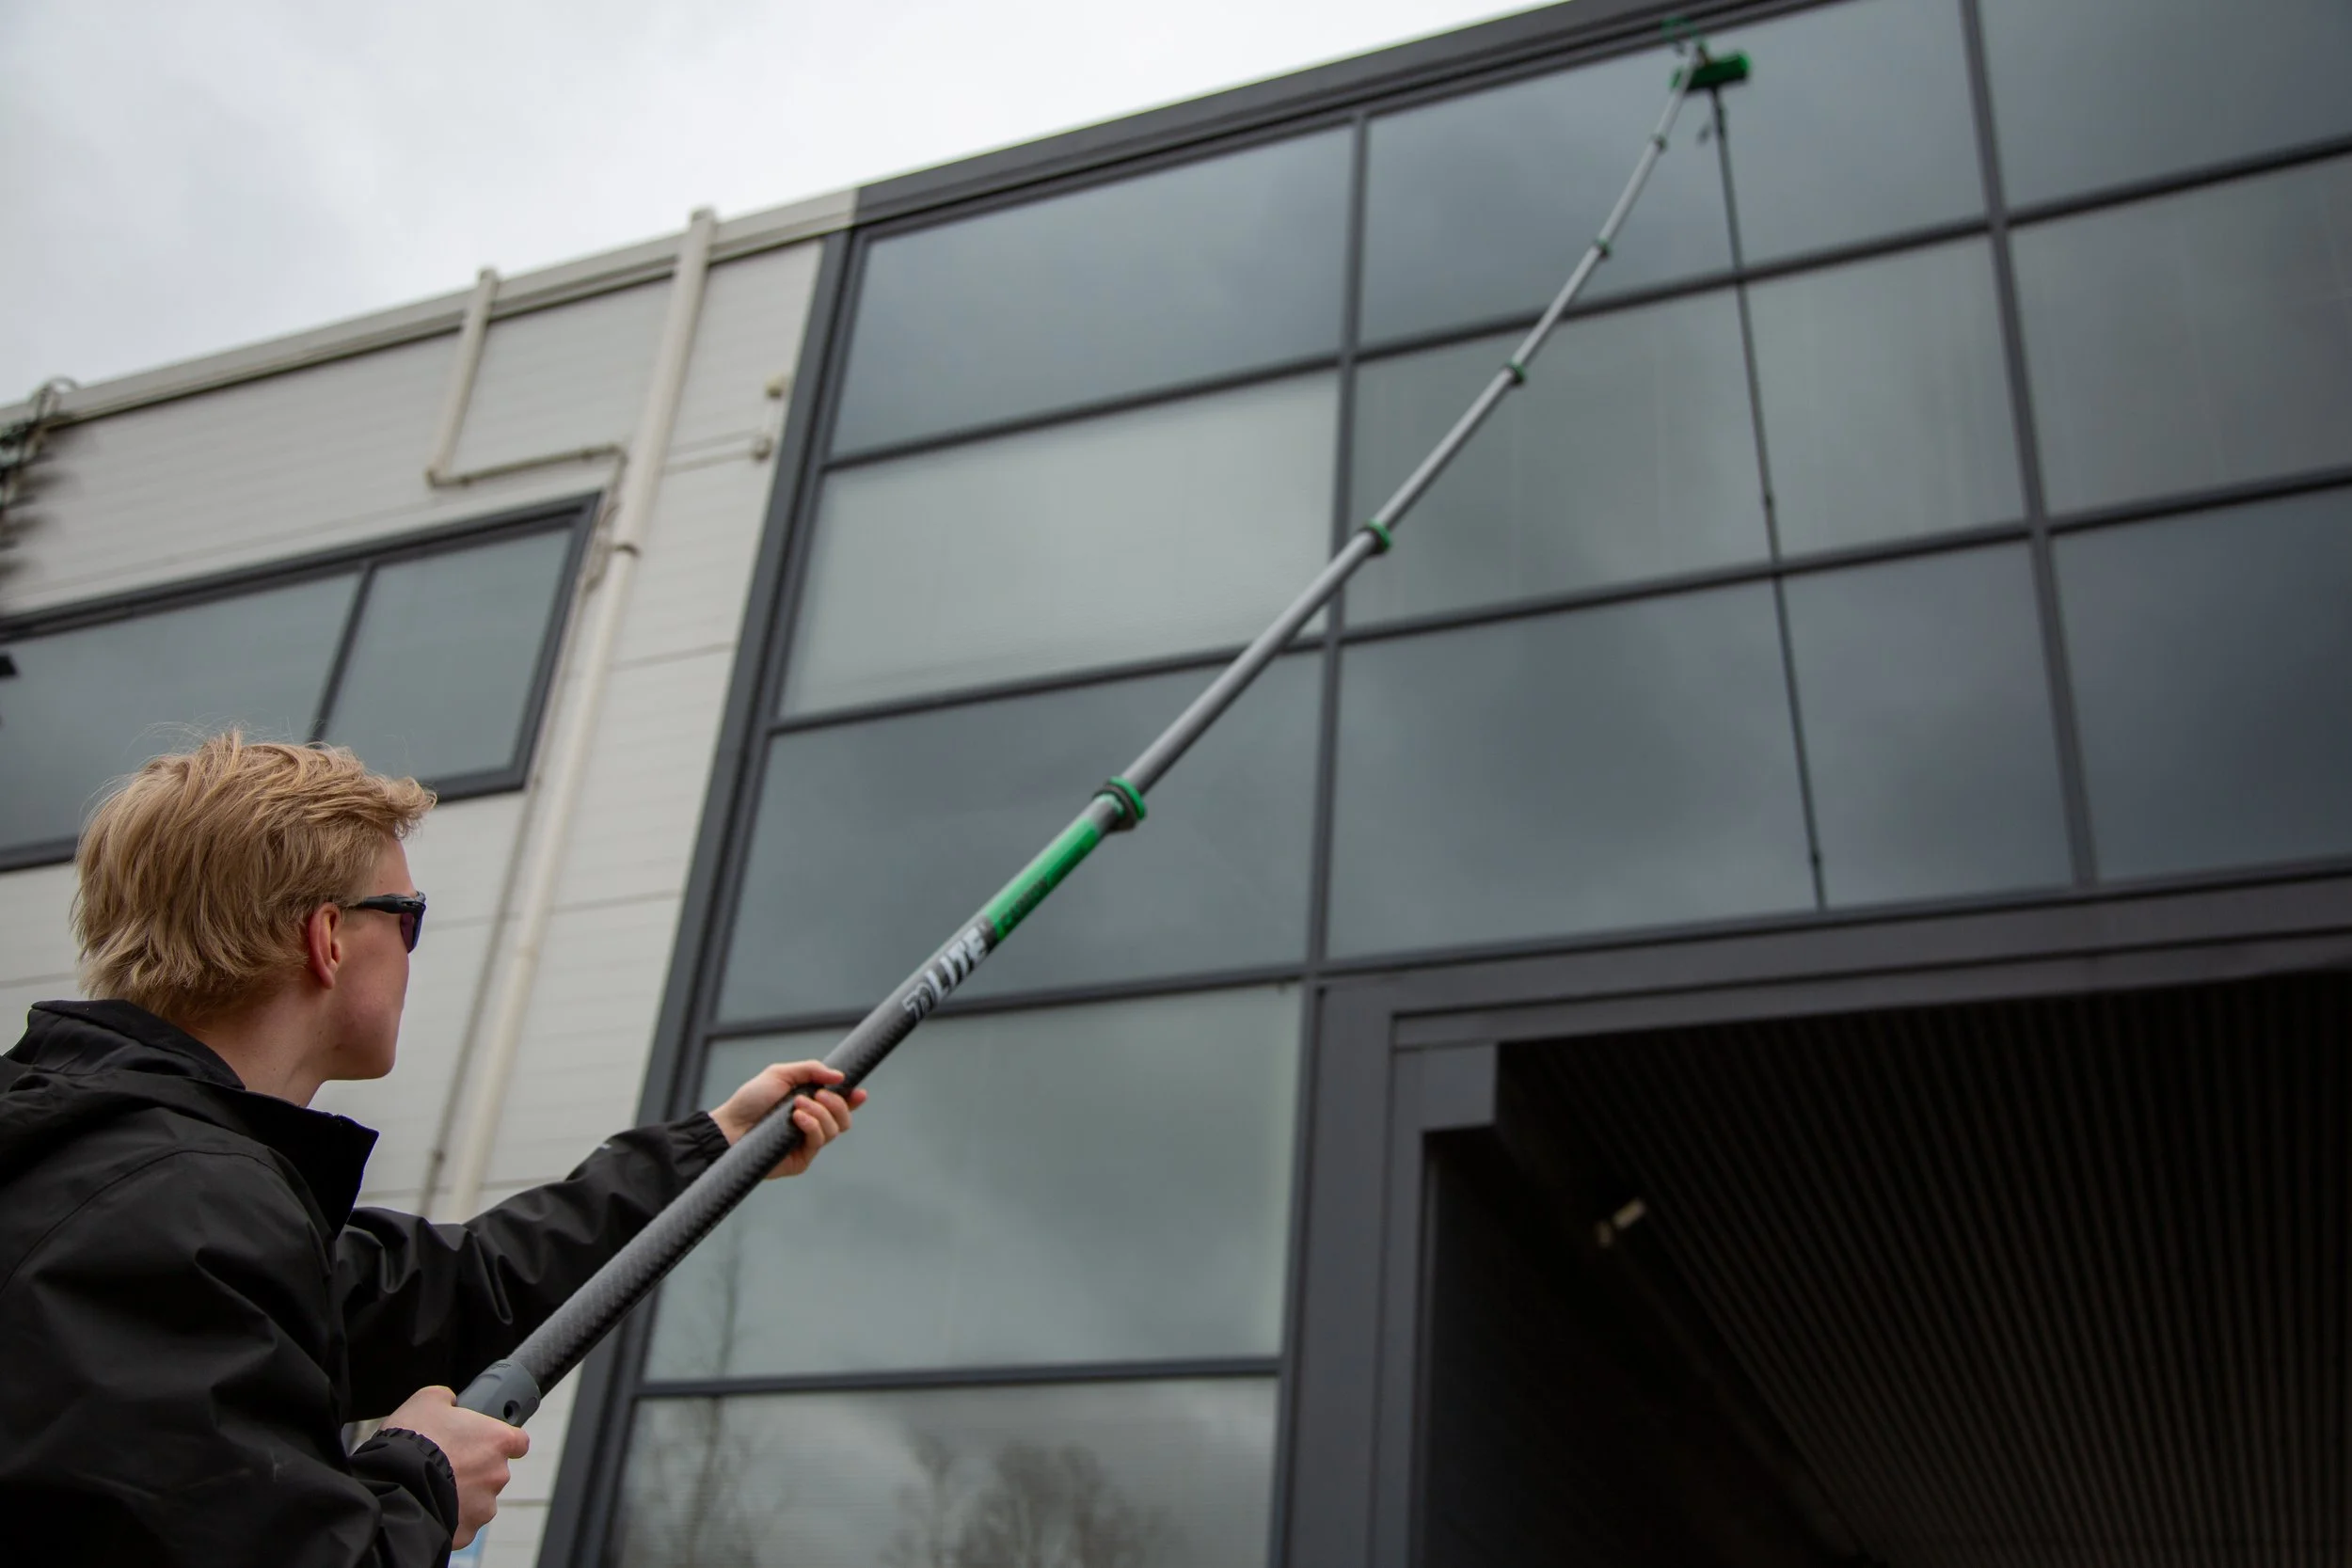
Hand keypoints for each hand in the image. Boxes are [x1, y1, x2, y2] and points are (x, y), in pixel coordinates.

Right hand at [383, 1384, 529, 1547]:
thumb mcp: (428, 1400)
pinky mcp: (467, 1532)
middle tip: (447, 1465)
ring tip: (433, 1486)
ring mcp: (483, 1506)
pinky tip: (429, 1504)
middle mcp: (498, 1474)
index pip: (518, 1442)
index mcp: (497, 1441)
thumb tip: (449, 1402)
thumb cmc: (414, 1440)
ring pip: (478, 1500)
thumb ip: (447, 1398)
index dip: (500, 1442)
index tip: (484, 1443)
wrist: (394, 1483)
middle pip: (493, 1472)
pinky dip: (450, 1517)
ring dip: (462, 1495)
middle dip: (474, 1470)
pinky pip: (461, 1523)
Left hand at [709, 1060, 866, 1178]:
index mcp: (810, 1105)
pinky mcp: (800, 1160)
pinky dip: (812, 1126)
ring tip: (797, 1106)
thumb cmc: (750, 1100)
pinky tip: (797, 1118)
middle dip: (837, 1104)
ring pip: (835, 1130)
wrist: (730, 1126)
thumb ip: (810, 1070)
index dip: (853, 1099)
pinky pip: (819, 1142)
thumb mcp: (779, 1074)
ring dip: (820, 1113)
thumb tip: (839, 1076)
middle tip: (818, 1094)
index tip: (859, 1092)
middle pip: (844, 1119)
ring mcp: (807, 1144)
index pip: (840, 1105)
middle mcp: (812, 1125)